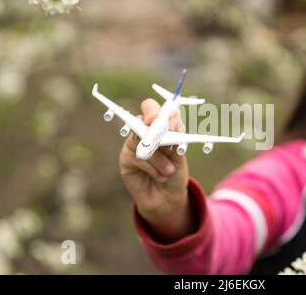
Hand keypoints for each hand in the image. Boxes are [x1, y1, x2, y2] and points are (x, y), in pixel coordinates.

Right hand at [119, 99, 192, 241]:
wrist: (168, 197)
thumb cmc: (175, 172)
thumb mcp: (179, 155)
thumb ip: (174, 138)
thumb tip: (171, 122)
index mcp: (159, 126)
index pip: (151, 108)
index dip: (152, 109)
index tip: (157, 116)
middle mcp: (144, 132)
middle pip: (140, 118)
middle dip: (151, 124)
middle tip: (158, 131)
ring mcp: (133, 145)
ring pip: (143, 142)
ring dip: (160, 158)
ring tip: (169, 171)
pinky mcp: (126, 159)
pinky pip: (139, 158)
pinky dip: (153, 168)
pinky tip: (159, 177)